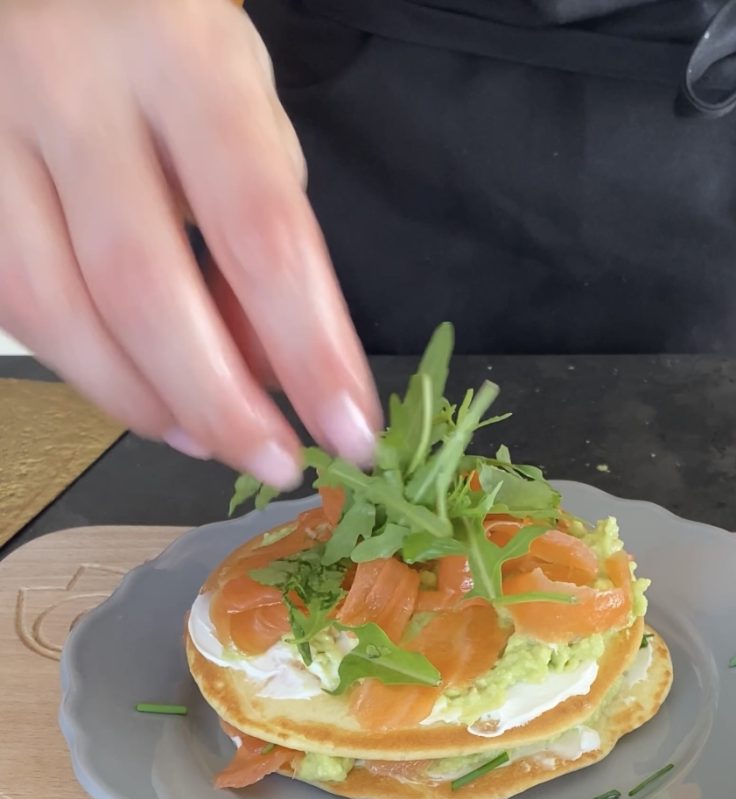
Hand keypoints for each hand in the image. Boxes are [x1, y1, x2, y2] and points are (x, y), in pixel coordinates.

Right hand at [0, 0, 380, 487]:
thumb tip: (272, 374)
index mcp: (185, 56)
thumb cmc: (172, 47)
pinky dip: (83, 369)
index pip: (262, 233)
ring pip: (57, 310)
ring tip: (211, 440)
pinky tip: (142, 397)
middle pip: (146, 289)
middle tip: (277, 464)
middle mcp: (73, 87)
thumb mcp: (246, 113)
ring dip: (145, 403)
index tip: (351, 433)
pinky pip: (11, 300)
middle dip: (223, 405)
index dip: (310, 352)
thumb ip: (263, 235)